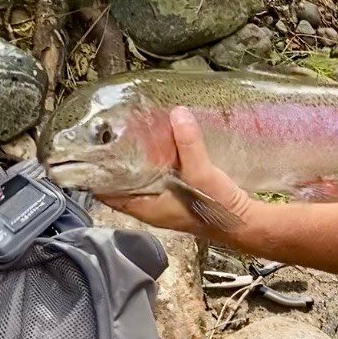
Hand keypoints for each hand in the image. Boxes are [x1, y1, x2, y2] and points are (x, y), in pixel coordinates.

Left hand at [100, 107, 250, 235]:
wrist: (246, 224)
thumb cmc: (218, 209)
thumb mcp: (201, 175)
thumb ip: (189, 145)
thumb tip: (178, 113)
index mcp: (145, 208)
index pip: (106, 192)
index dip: (96, 172)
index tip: (91, 148)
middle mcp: (150, 207)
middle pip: (121, 182)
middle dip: (116, 160)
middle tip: (112, 133)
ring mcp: (164, 203)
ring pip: (140, 179)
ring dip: (137, 160)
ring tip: (133, 132)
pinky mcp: (178, 196)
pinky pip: (158, 176)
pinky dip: (155, 162)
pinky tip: (161, 144)